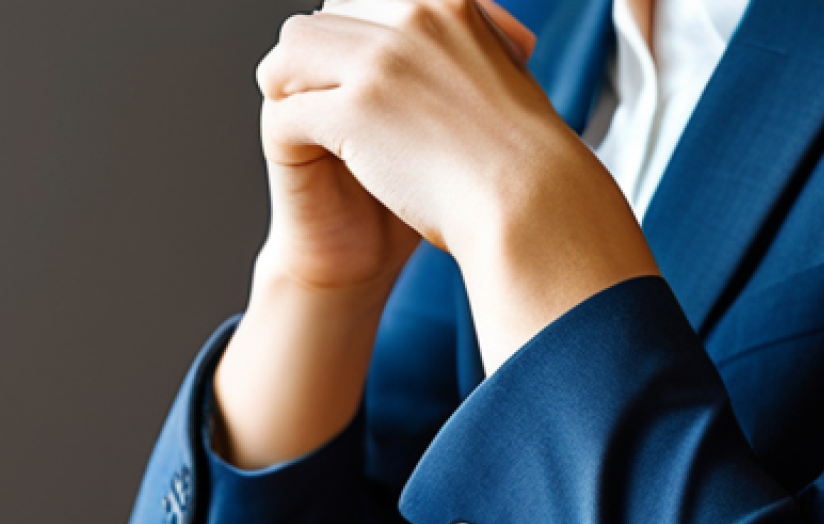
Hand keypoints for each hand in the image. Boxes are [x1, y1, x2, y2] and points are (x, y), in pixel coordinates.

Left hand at [257, 0, 657, 372]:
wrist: (534, 204)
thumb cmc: (531, 166)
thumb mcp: (505, 81)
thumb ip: (472, 57)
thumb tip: (471, 62)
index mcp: (448, 5)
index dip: (347, 35)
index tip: (347, 72)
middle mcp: (412, 18)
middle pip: (323, 19)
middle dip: (312, 62)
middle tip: (315, 102)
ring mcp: (380, 64)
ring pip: (292, 52)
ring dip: (289, 86)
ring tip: (302, 124)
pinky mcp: (356, 113)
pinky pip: (292, 110)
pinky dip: (292, 132)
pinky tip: (308, 157)